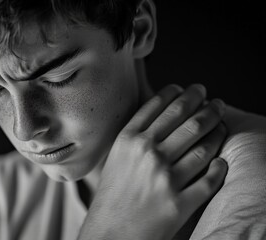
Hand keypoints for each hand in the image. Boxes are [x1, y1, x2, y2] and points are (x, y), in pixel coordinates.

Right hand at [78, 84, 227, 239]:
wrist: (108, 234)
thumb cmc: (112, 196)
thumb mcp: (116, 157)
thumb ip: (136, 135)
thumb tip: (164, 115)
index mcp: (128, 140)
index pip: (160, 106)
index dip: (180, 93)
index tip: (190, 90)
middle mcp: (147, 154)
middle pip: (187, 120)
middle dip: (206, 105)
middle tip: (214, 101)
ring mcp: (164, 179)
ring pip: (203, 146)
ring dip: (217, 132)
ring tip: (221, 125)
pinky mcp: (179, 204)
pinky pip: (209, 180)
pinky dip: (219, 168)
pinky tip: (221, 161)